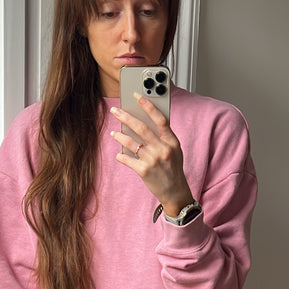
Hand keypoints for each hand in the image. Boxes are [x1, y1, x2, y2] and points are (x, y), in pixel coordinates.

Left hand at [110, 93, 193, 218]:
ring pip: (131, 142)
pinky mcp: (144, 171)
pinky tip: (119, 155)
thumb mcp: (174, 150)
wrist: (175, 192)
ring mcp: (153, 160)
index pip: (160, 119)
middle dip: (126, 117)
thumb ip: (163, 137)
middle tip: (116, 111)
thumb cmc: (173, 169)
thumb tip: (146, 121)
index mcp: (172, 141)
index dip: (148, 106)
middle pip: (141, 128)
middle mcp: (162, 149)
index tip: (137, 96)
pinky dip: (121, 156)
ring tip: (113, 133)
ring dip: (119, 136)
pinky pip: (127, 159)